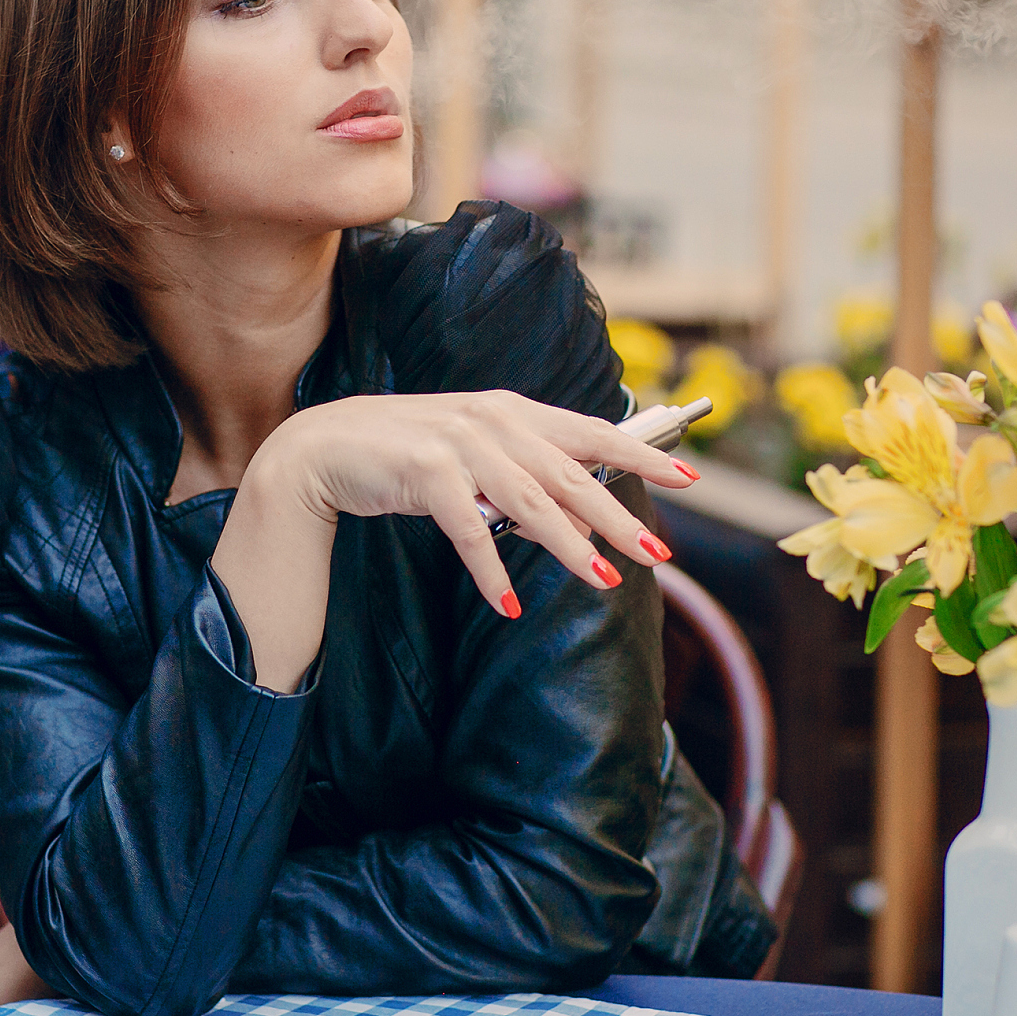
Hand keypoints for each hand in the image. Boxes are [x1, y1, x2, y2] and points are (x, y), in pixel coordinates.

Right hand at [252, 389, 696, 614]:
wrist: (327, 447)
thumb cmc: (406, 455)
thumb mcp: (475, 458)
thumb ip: (527, 483)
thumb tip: (585, 527)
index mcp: (511, 411)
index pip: (591, 431)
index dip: (642, 453)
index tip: (688, 475)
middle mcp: (492, 421)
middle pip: (572, 474)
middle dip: (620, 516)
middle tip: (659, 552)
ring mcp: (459, 445)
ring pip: (530, 503)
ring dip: (570, 546)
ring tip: (604, 580)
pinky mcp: (425, 473)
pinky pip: (469, 532)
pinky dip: (490, 571)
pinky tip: (509, 604)